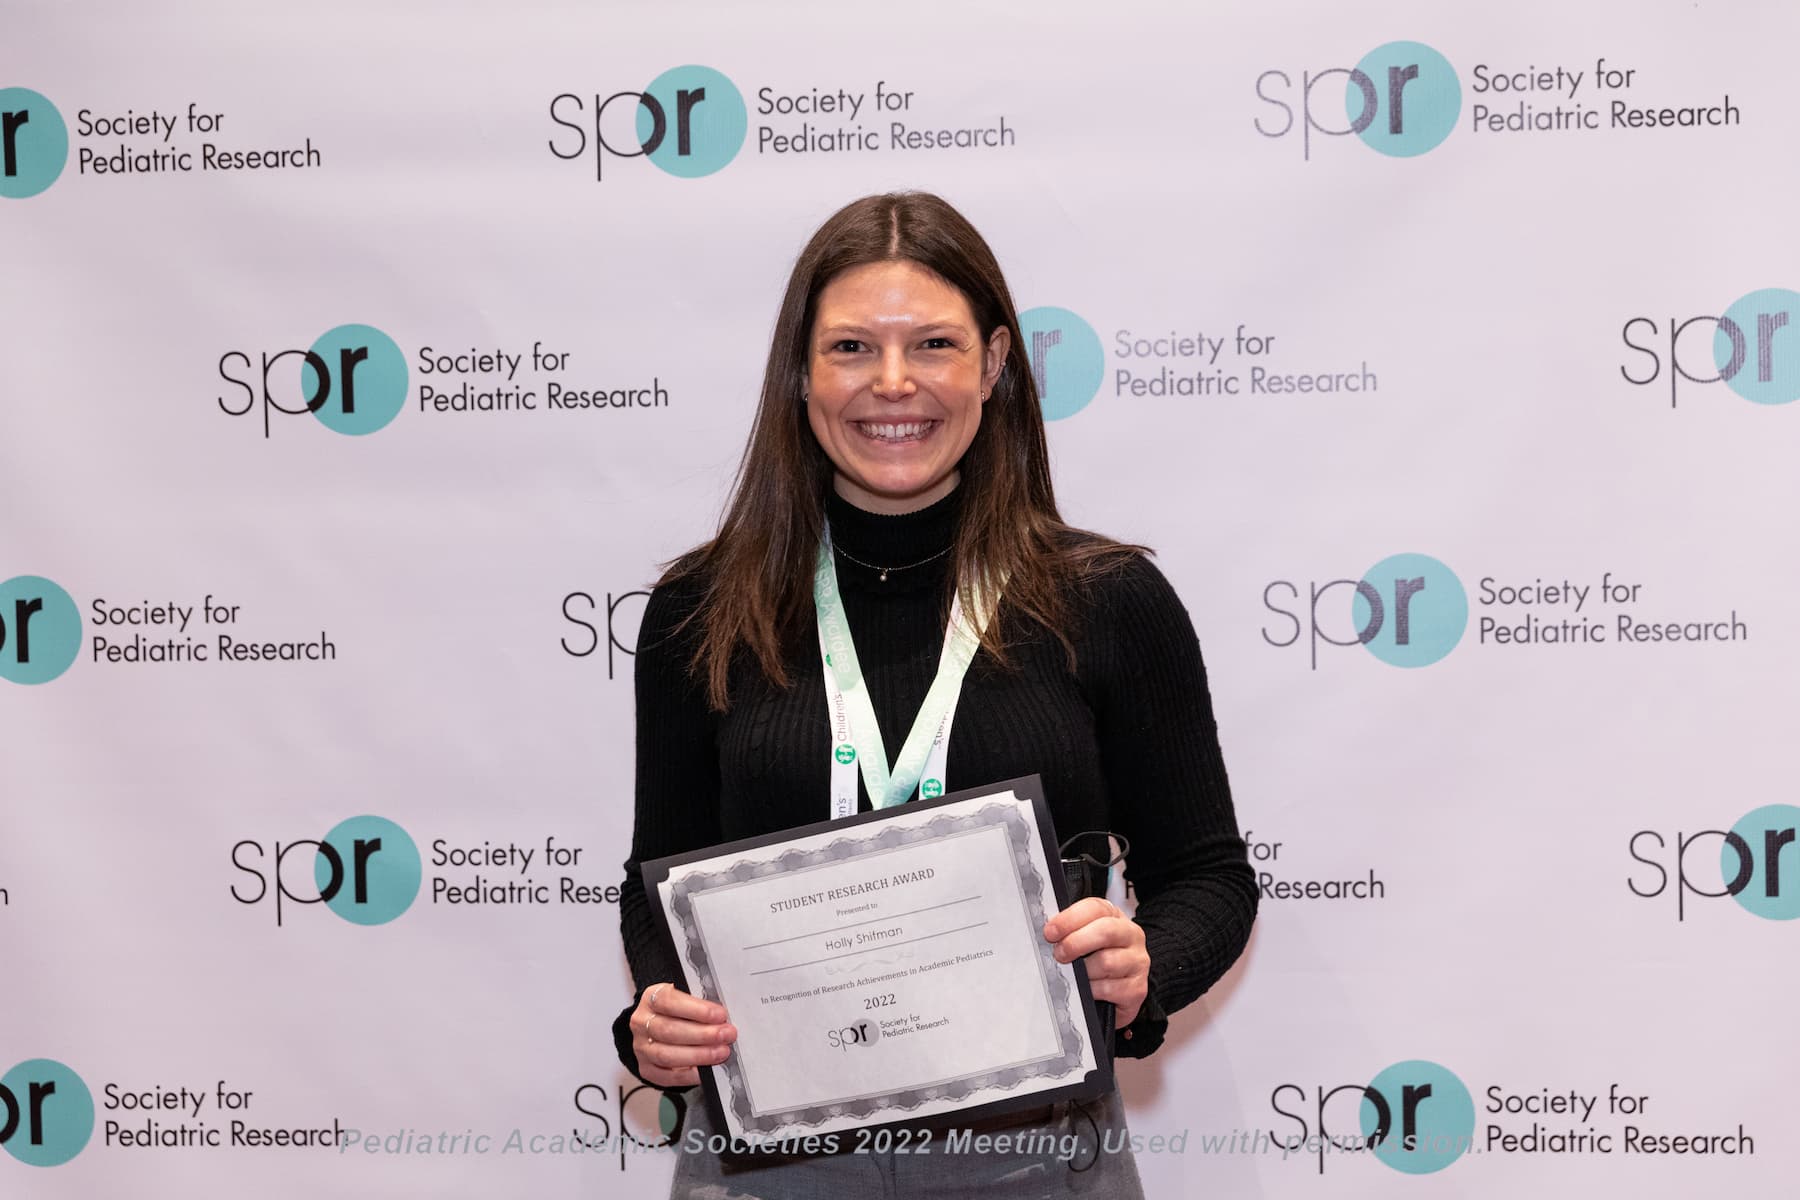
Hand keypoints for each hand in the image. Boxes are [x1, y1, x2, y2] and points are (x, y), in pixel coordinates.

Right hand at [630, 983, 736, 1088]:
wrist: (657, 1026)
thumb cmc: (676, 1010)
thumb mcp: (685, 997)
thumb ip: (700, 1004)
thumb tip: (722, 1017)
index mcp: (651, 997)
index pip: (670, 1002)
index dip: (697, 1010)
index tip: (720, 1015)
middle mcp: (642, 1022)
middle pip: (669, 1030)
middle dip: (703, 1035)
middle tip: (726, 1035)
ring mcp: (642, 1047)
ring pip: (667, 1055)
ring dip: (698, 1055)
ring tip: (720, 1053)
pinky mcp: (646, 1068)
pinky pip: (667, 1076)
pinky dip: (688, 1075)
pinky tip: (705, 1071)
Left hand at [1043, 897, 1150, 1027]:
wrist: (1120, 990)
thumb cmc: (1097, 959)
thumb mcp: (1084, 938)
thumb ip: (1069, 931)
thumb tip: (1047, 933)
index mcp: (1114, 916)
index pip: (1095, 908)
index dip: (1070, 918)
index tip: (1050, 932)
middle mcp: (1131, 935)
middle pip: (1105, 931)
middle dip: (1076, 943)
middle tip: (1059, 954)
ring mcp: (1137, 961)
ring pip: (1106, 962)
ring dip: (1083, 972)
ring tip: (1075, 976)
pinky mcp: (1137, 988)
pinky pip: (1109, 988)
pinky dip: (1093, 991)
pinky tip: (1088, 990)